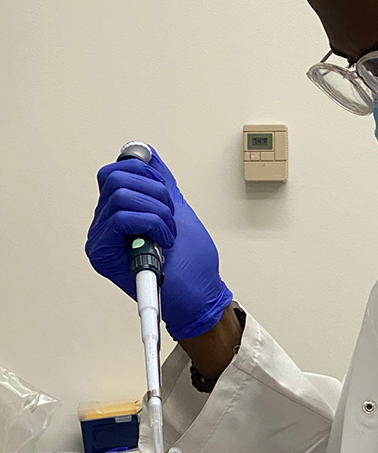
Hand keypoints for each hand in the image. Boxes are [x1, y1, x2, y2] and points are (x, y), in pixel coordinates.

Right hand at [86, 147, 232, 340]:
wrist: (200, 297)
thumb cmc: (192, 265)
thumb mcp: (179, 211)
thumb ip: (160, 183)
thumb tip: (147, 154)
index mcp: (119, 211)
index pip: (116, 170)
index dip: (146, 175)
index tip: (166, 197)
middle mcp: (105, 224)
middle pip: (114, 178)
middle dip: (154, 193)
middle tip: (169, 219)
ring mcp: (102, 239)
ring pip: (120, 196)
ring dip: (157, 213)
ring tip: (167, 236)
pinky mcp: (102, 255)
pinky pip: (121, 218)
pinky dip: (152, 225)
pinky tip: (162, 244)